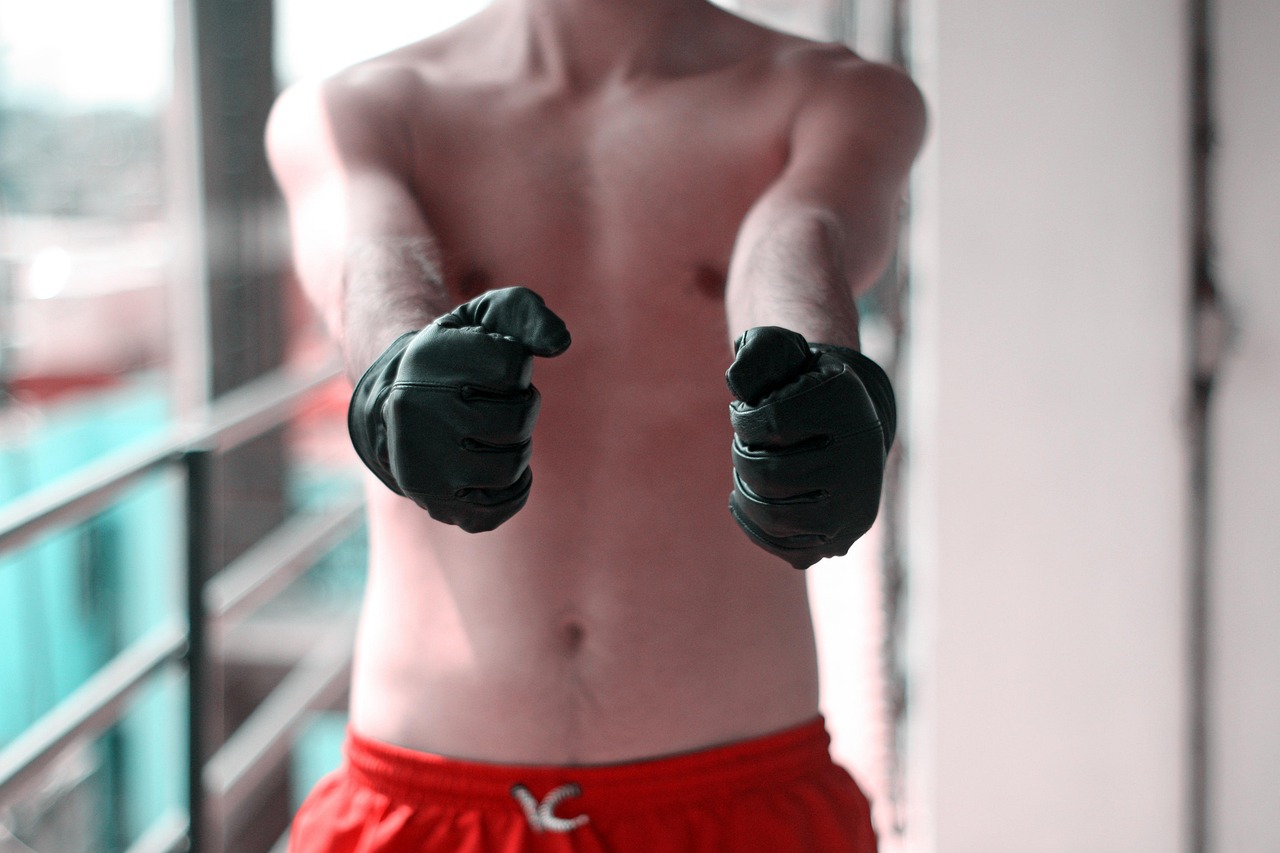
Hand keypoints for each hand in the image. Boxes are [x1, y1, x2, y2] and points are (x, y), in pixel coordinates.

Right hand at [348, 287, 570, 531]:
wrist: (399, 408)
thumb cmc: (456, 359)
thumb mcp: (482, 319)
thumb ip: (525, 312)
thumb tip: (559, 343)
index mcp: (427, 360)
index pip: (512, 365)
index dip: (517, 367)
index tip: (494, 368)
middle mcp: (415, 413)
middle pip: (516, 419)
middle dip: (522, 407)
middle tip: (499, 403)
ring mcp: (423, 464)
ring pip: (511, 465)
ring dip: (517, 447)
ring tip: (494, 434)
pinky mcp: (436, 504)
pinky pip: (500, 508)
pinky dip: (513, 488)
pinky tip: (498, 465)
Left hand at [725, 326, 894, 568]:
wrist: (849, 423)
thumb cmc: (803, 385)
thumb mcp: (785, 353)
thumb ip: (758, 354)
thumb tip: (736, 383)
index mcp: (846, 405)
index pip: (770, 423)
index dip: (745, 419)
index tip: (747, 412)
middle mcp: (861, 457)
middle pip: (769, 474)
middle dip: (744, 457)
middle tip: (748, 445)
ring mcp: (854, 505)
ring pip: (775, 516)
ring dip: (747, 494)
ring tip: (749, 474)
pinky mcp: (842, 538)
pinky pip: (785, 547)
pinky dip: (755, 526)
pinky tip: (750, 500)